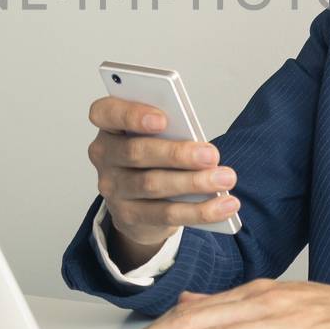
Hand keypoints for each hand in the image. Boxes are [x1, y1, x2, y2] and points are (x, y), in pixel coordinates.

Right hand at [86, 95, 239, 250]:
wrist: (139, 203)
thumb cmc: (153, 156)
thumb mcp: (156, 137)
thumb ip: (169, 132)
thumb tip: (198, 144)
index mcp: (109, 126)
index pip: (105, 113)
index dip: (131, 115)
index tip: (163, 119)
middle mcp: (104, 156)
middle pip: (136, 152)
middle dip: (177, 154)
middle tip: (212, 155)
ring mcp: (112, 188)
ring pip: (152, 185)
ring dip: (194, 182)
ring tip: (225, 178)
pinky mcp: (128, 216)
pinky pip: (166, 214)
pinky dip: (200, 211)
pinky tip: (225, 205)